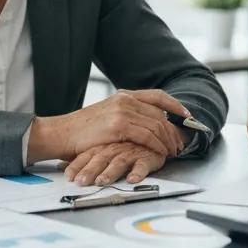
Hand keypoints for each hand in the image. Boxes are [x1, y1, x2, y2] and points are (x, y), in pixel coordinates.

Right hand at [27, 89, 186, 163]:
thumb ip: (127, 115)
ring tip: (174, 151)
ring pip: (156, 126)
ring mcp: (122, 111)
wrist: (60, 133)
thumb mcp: (107, 115)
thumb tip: (148, 124)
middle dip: (174, 130)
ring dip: (168, 140)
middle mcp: (125, 99)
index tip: (187, 116)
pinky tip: (162, 153)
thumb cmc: (82, 130)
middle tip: (181, 143)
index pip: (158, 96)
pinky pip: (147, 136)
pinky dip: (158, 145)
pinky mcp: (118, 125)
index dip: (175, 106)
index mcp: (124, 95)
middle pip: (160, 114)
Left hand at [63, 141, 168, 185]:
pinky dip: (137, 172)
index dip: (77, 166)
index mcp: (103, 145)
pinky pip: (142, 165)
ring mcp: (131, 151)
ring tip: (102, 181)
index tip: (68, 177)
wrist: (152, 134)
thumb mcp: (103, 148)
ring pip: (119, 162)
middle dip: (90, 171)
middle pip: (100, 159)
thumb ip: (85, 158)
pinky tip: (132, 179)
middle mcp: (115, 148)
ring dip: (110, 172)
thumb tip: (61, 165)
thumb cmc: (126, 143)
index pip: (87, 155)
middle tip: (82, 182)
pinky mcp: (147, 156)